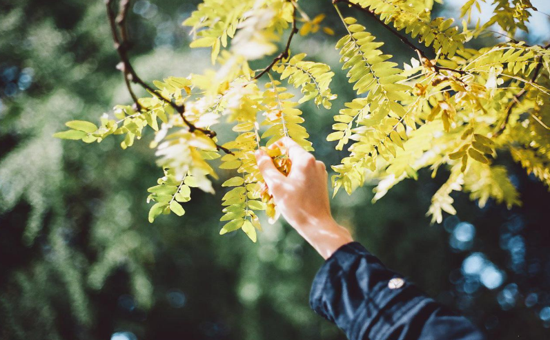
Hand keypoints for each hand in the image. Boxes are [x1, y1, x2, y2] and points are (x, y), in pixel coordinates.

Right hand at [255, 137, 352, 258]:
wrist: (317, 226)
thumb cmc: (296, 206)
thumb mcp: (276, 185)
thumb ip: (266, 166)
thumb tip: (258, 152)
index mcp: (305, 159)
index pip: (286, 143)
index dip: (272, 149)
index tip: (263, 161)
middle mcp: (315, 162)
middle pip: (289, 157)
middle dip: (275, 168)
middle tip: (264, 183)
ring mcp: (319, 173)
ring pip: (294, 169)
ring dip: (281, 178)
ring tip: (270, 193)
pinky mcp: (320, 183)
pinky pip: (302, 177)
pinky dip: (290, 182)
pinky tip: (282, 196)